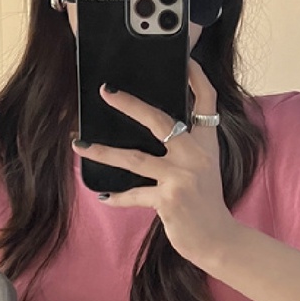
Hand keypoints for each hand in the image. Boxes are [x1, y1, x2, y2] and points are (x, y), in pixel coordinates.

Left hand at [71, 59, 238, 268]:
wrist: (218, 240)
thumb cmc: (207, 205)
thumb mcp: (204, 170)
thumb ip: (185, 150)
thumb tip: (156, 133)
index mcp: (206, 144)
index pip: (206, 102)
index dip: (196, 77)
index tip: (184, 60)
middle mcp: (195, 155)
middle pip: (160, 120)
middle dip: (130, 105)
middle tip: (106, 93)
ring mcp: (181, 177)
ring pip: (134, 158)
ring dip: (103, 152)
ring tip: (80, 145)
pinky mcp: (168, 199)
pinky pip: (134, 194)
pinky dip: (117, 197)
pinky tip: (103, 195)